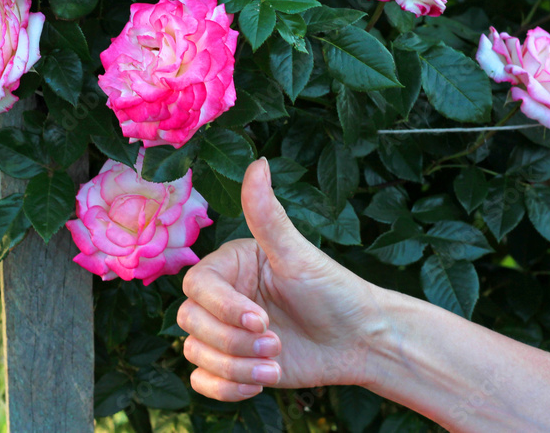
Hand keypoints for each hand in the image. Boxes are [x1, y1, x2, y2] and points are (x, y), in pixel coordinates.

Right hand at [178, 157, 375, 400]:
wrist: (358, 341)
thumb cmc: (333, 290)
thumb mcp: (299, 254)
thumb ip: (268, 215)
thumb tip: (258, 162)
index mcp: (229, 266)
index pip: (197, 287)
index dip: (222, 308)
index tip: (261, 320)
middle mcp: (221, 298)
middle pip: (190, 323)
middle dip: (232, 343)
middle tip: (276, 346)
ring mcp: (224, 333)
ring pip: (196, 354)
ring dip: (234, 368)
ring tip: (275, 368)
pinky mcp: (232, 365)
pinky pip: (203, 382)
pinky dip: (226, 388)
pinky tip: (260, 383)